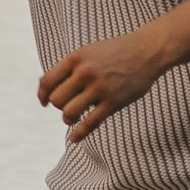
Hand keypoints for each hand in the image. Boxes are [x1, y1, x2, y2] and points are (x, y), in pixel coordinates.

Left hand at [38, 27, 166, 145]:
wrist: (147, 51)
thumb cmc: (115, 52)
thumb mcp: (88, 52)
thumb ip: (69, 68)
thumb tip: (44, 88)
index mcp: (75, 58)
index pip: (47, 82)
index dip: (42, 95)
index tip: (44, 103)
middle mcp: (85, 72)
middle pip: (56, 100)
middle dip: (59, 106)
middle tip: (67, 105)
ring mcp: (99, 88)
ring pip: (69, 113)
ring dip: (68, 119)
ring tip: (73, 117)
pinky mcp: (113, 102)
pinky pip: (89, 123)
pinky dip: (79, 134)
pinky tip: (74, 139)